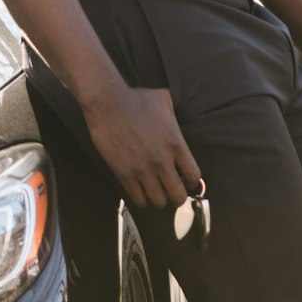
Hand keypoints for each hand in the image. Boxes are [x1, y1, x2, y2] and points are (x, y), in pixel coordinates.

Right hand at [82, 83, 201, 207]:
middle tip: (171, 190)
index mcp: (175, 142)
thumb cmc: (137, 99)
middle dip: (177, 196)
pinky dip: (142, 199)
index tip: (185, 180)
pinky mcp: (125, 174)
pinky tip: (141, 191)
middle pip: (178, 195)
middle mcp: (162, 160)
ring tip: (155, 191)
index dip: (191, 181)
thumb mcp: (165, 101)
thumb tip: (179, 123)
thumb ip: (175, 117)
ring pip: (158, 202)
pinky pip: (138, 200)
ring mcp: (143, 169)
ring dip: (159, 199)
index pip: (193, 176)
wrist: (108, 103)